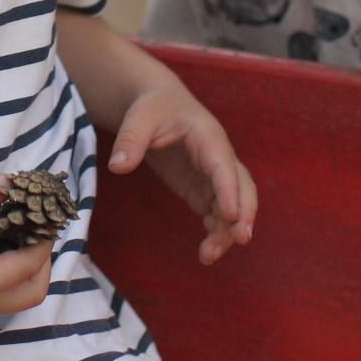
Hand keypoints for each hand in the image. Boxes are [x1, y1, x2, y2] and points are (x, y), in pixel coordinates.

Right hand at [0, 176, 53, 323]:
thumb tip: (11, 181)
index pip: (29, 266)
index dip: (43, 239)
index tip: (46, 213)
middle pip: (33, 293)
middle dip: (43, 261)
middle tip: (36, 229)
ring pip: (17, 299)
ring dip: (27, 270)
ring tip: (20, 235)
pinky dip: (9, 276)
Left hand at [106, 83, 256, 265]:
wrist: (158, 103)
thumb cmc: (152, 107)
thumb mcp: (139, 117)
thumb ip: (130, 140)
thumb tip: (118, 166)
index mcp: (208, 137)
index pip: (223, 166)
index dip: (229, 190)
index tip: (230, 216)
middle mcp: (219, 157)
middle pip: (242, 187)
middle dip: (243, 213)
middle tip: (239, 240)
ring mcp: (213, 175)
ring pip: (231, 204)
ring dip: (226, 230)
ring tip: (208, 256)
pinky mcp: (202, 188)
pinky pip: (216, 211)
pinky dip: (216, 230)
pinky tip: (207, 250)